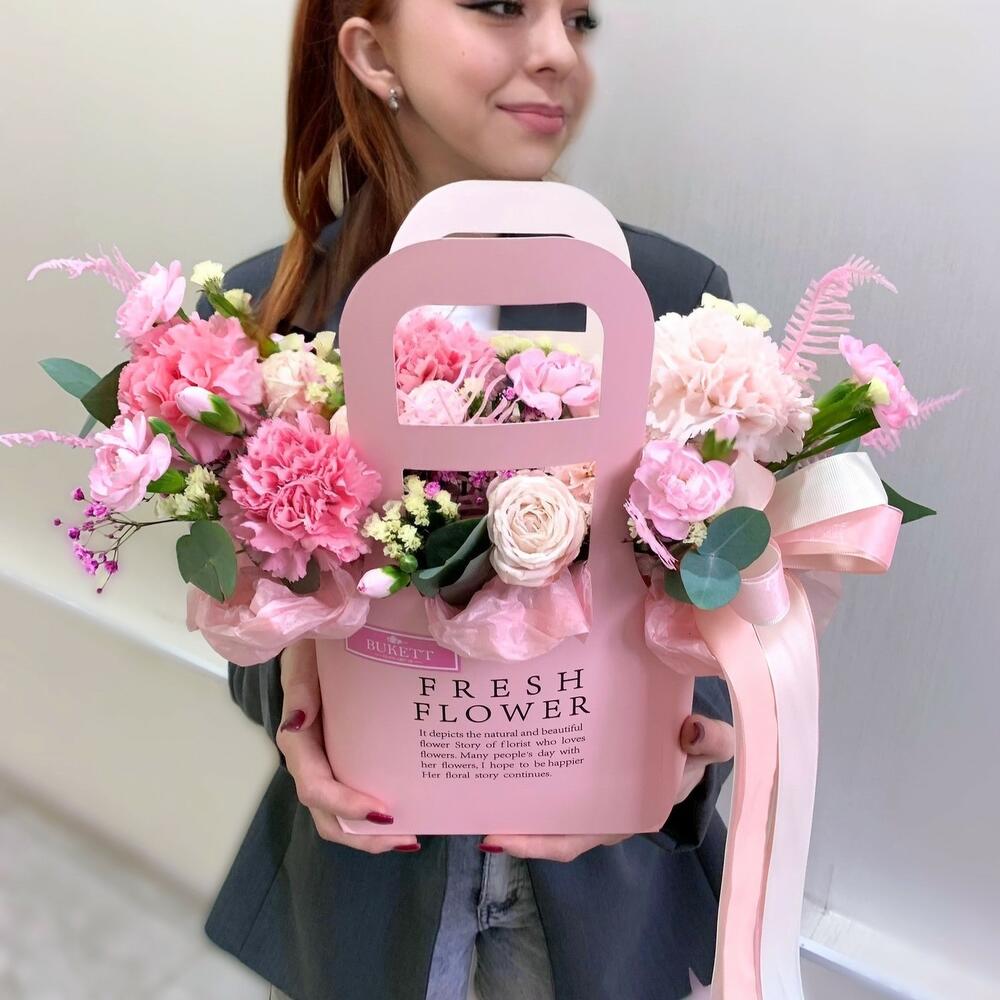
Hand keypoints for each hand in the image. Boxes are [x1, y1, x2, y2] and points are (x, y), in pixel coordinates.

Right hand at [275, 637, 419, 854]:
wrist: (324, 629)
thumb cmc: (314, 641)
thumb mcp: (305, 654)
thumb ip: (300, 684)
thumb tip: (296, 721)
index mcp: (299, 738)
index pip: (314, 785)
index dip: (343, 805)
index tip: (381, 811)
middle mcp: (312, 757)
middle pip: (326, 814)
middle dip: (362, 835)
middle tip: (405, 838)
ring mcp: (329, 760)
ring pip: (340, 814)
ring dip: (370, 833)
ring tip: (409, 837)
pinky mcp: (348, 755)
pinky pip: (357, 791)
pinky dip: (376, 812)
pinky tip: (411, 811)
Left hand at [480, 714, 734, 861]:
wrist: (691, 736)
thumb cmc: (693, 749)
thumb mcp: (708, 747)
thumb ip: (711, 741)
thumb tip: (692, 728)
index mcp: (623, 814)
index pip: (571, 840)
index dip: (536, 843)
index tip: (497, 836)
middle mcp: (596, 811)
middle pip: (545, 827)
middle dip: (509, 821)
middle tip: (469, 803)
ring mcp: (584, 791)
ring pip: (540, 803)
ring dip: (510, 795)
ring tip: (471, 777)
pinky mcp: (576, 768)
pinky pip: (545, 775)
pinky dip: (522, 769)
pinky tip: (497, 745)